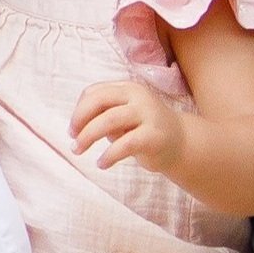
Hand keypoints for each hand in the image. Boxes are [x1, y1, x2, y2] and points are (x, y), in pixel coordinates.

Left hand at [72, 79, 186, 177]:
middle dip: (80, 121)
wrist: (181, 143)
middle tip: (73, 140)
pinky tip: (101, 164)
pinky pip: (124, 144)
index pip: (95, 92)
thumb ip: (104, 115)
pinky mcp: (154, 136)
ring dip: (88, 137)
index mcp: (128, 88)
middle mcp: (138, 96)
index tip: (72, 129)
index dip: (79, 110)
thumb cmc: (145, 129)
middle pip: (99, 101)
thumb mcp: (124, 116)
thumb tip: (77, 125)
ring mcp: (148, 114)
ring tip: (79, 150)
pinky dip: (108, 155)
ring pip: (108, 120)